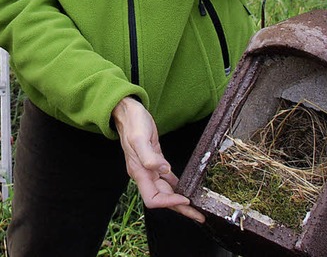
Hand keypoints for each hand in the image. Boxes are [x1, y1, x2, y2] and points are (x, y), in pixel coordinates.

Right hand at [112, 97, 204, 222]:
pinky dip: (177, 186)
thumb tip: (164, 170)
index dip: (169, 202)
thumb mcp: (139, 138)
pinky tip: (186, 188)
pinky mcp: (155, 161)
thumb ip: (149, 156)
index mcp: (139, 172)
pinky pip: (166, 179)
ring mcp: (149, 169)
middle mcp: (144, 174)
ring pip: (166, 191)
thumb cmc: (132, 123)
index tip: (185, 199)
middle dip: (180, 208)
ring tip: (196, 207)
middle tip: (198, 215)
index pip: (153, 198)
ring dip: (180, 200)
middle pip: (162, 199)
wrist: (128, 111)